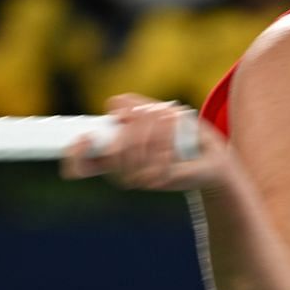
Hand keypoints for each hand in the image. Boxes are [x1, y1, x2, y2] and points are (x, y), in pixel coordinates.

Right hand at [62, 95, 231, 191]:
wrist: (214, 158)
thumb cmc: (180, 136)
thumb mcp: (152, 116)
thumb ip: (130, 109)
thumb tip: (115, 108)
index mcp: (113, 160)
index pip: (81, 166)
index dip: (75, 155)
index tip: (82, 138)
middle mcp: (123, 174)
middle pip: (111, 148)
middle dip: (130, 123)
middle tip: (146, 110)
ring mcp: (142, 180)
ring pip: (133, 149)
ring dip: (150, 125)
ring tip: (166, 113)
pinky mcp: (162, 181)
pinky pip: (154, 155)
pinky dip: (165, 133)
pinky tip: (174, 122)